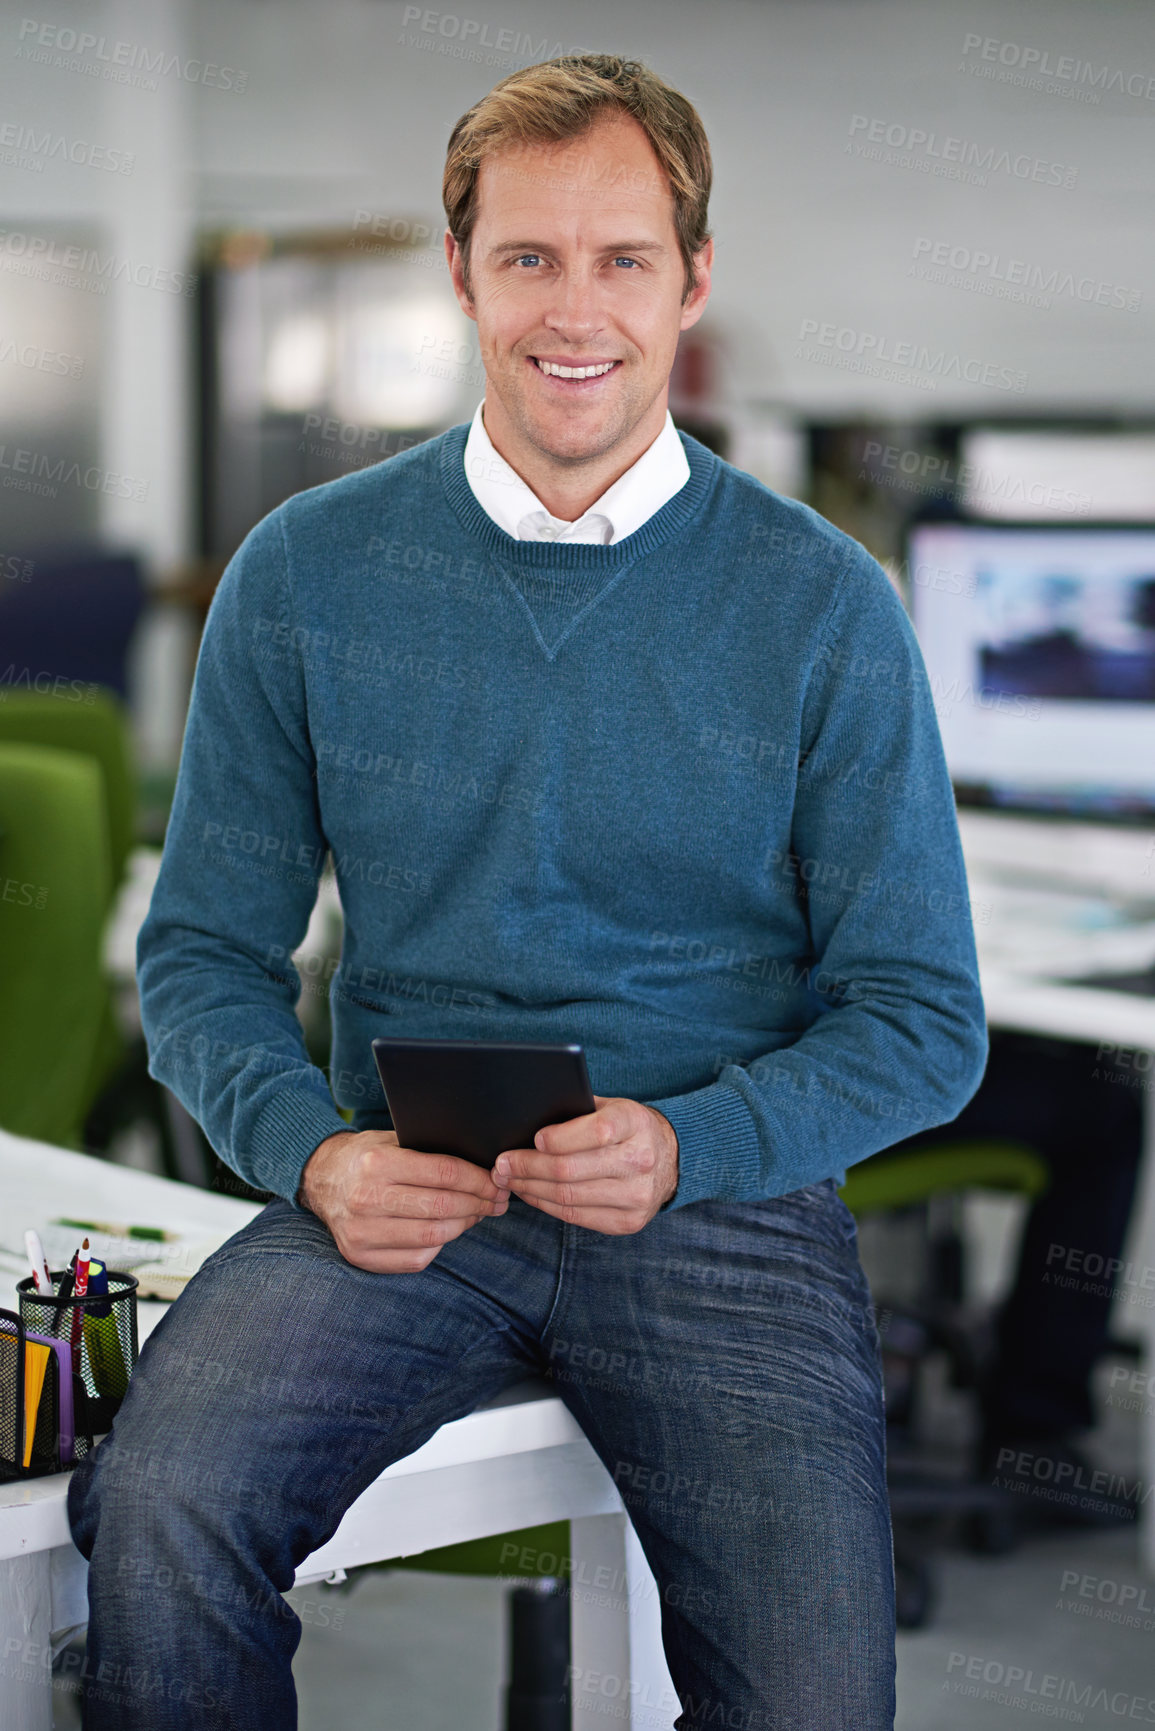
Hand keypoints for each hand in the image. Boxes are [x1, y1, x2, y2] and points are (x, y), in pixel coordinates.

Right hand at [299, 1129, 508, 1272]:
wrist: (321, 1179)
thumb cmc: (367, 1157)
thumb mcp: (393, 1140)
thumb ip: (429, 1150)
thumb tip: (484, 1165)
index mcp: (377, 1163)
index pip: (444, 1173)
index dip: (479, 1180)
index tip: (497, 1183)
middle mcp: (366, 1198)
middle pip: (442, 1207)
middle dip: (479, 1204)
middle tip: (496, 1201)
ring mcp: (360, 1232)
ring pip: (433, 1236)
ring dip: (464, 1226)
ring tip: (477, 1214)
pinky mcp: (360, 1256)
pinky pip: (416, 1260)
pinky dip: (440, 1246)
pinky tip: (448, 1231)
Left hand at [492, 1095, 678, 1234]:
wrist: (669, 1159)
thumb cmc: (626, 1128)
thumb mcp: (610, 1107)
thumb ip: (577, 1111)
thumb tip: (526, 1119)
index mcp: (635, 1123)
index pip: (596, 1132)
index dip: (559, 1138)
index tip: (533, 1139)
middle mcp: (641, 1160)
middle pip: (571, 1170)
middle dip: (528, 1167)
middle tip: (502, 1164)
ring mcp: (637, 1196)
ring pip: (568, 1197)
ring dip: (530, 1189)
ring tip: (508, 1180)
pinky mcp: (628, 1222)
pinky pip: (575, 1216)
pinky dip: (546, 1205)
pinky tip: (530, 1194)